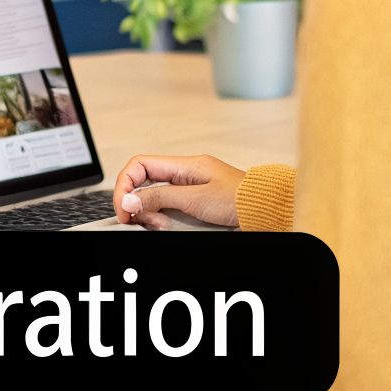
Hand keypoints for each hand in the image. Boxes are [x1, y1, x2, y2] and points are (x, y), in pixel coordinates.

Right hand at [112, 154, 244, 229]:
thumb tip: (131, 198)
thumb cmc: (241, 200)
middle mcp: (184, 173)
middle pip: (144, 182)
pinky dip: (161, 219)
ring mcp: (188, 189)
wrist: (265, 210)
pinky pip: (168, 208)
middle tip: (136, 220)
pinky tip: (166, 226)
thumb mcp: (195, 199)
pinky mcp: (193, 204)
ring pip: (154, 197)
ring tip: (158, 225)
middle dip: (135, 201)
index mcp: (184, 164)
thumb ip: (161, 197)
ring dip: (149, 213)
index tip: (124, 206)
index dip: (126, 184)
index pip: (140, 165)